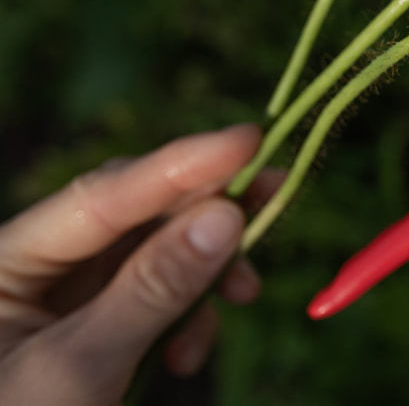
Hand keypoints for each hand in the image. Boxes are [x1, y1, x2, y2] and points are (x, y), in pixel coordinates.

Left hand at [0, 124, 265, 404]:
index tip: (249, 139)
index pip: (99, 197)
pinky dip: (186, 315)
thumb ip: (152, 289)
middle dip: (204, 214)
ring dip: (204, 273)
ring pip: (151, 254)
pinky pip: (152, 297)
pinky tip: (188, 353)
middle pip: (131, 214)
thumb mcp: (79, 370)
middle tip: (278, 195)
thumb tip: (225, 215)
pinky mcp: (89, 331)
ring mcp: (59, 301)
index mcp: (0, 265)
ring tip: (243, 300)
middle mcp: (29, 268)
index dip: (178, 164)